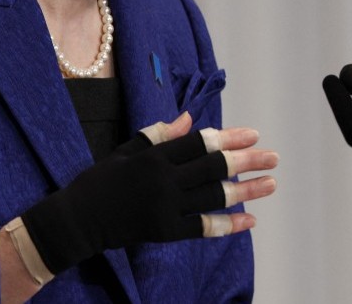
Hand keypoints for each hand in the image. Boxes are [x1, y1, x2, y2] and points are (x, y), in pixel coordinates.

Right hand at [21, 112, 277, 273]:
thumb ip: (159, 134)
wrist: (77, 220)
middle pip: (213, 168)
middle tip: (274, 157)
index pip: (200, 143)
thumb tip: (190, 118)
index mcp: (154, 157)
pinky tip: (250, 220)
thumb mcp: (126, 151)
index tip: (253, 134)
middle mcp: (164, 181)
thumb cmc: (99, 181)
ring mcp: (166, 208)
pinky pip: (203, 228)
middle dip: (248, 161)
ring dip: (247, 191)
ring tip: (272, 184)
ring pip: (214, 197)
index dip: (229, 138)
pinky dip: (227, 224)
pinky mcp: (165, 232)